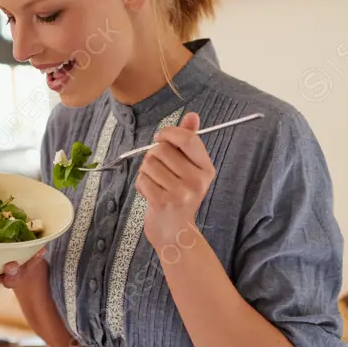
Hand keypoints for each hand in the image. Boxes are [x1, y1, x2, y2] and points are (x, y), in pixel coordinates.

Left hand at [135, 112, 214, 248]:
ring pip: (149, 163)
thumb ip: (189, 141)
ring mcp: (181, 193)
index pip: (188, 139)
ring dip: (146, 171)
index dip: (169, 133)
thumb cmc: (179, 194)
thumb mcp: (189, 168)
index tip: (161, 137)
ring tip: (155, 183)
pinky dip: (141, 184)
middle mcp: (197, 181)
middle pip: (163, 149)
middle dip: (153, 155)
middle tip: (159, 170)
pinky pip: (142, 179)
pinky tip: (150, 193)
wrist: (174, 231)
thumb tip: (192, 115)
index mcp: (206, 169)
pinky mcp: (163, 202)